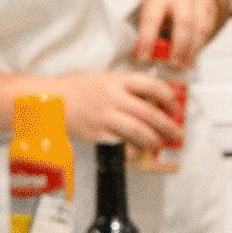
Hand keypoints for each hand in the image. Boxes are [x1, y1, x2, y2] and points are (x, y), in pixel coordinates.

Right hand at [45, 68, 187, 153]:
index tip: (173, 104)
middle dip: (167, 124)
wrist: (55, 101)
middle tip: (176, 132)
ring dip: (153, 139)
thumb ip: (129, 89)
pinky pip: (121, 145)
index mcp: (117, 81)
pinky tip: (138, 152)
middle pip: (148, 112)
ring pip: (138, 130)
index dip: (167, 95)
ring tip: (158, 143)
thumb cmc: (83, 90)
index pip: (150, 84)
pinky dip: (133, 151)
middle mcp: (113, 98)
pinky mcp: (98, 134)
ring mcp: (105, 117)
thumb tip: (156, 101)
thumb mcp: (107, 80)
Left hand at [133, 0, 226, 65]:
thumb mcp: (150, 0)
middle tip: (172, 65)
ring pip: (201, 27)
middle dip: (178, 47)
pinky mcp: (211, 7)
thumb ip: (149, 24)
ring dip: (193, 50)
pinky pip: (209, 28)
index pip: (152, 18)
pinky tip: (193, 55)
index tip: (143, 57)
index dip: (147, 39)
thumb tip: (143, 52)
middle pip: (184, 22)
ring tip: (185, 65)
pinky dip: (201, 44)